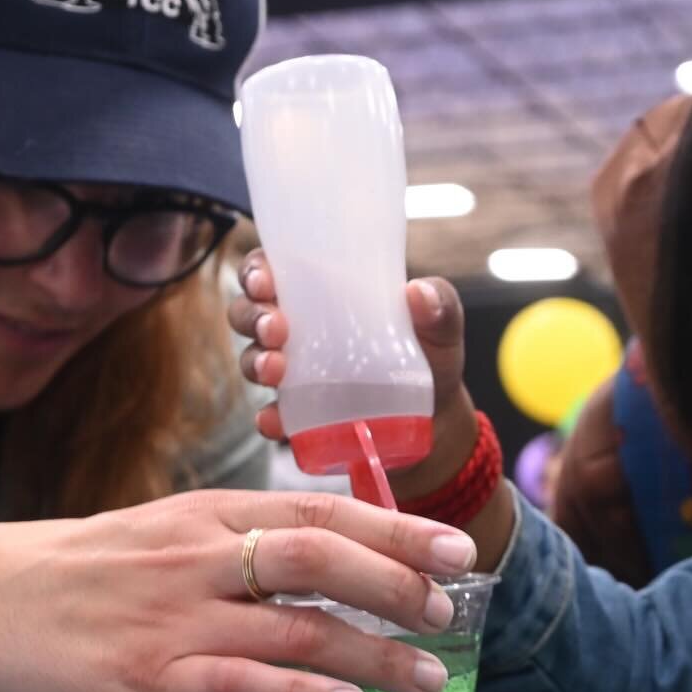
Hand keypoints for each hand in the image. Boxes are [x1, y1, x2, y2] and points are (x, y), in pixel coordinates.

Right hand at [0, 491, 477, 691]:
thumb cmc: (89, 569)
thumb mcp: (170, 531)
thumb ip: (244, 541)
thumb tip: (332, 555)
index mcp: (209, 512)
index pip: (318, 511)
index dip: (395, 530)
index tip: (455, 550)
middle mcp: (200, 556)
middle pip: (317, 558)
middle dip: (396, 582)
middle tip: (450, 607)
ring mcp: (175, 617)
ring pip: (294, 627)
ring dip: (373, 653)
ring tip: (428, 676)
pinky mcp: (150, 678)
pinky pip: (243, 683)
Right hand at [230, 254, 514, 563]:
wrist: (436, 421)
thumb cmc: (431, 358)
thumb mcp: (442, 328)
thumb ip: (440, 306)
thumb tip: (418, 292)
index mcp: (323, 294)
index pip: (272, 269)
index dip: (256, 270)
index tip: (265, 280)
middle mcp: (298, 329)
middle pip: (249, 313)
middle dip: (253, 316)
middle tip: (276, 328)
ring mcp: (295, 375)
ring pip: (252, 360)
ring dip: (256, 362)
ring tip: (276, 370)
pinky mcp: (300, 417)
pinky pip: (271, 417)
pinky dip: (269, 418)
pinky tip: (276, 421)